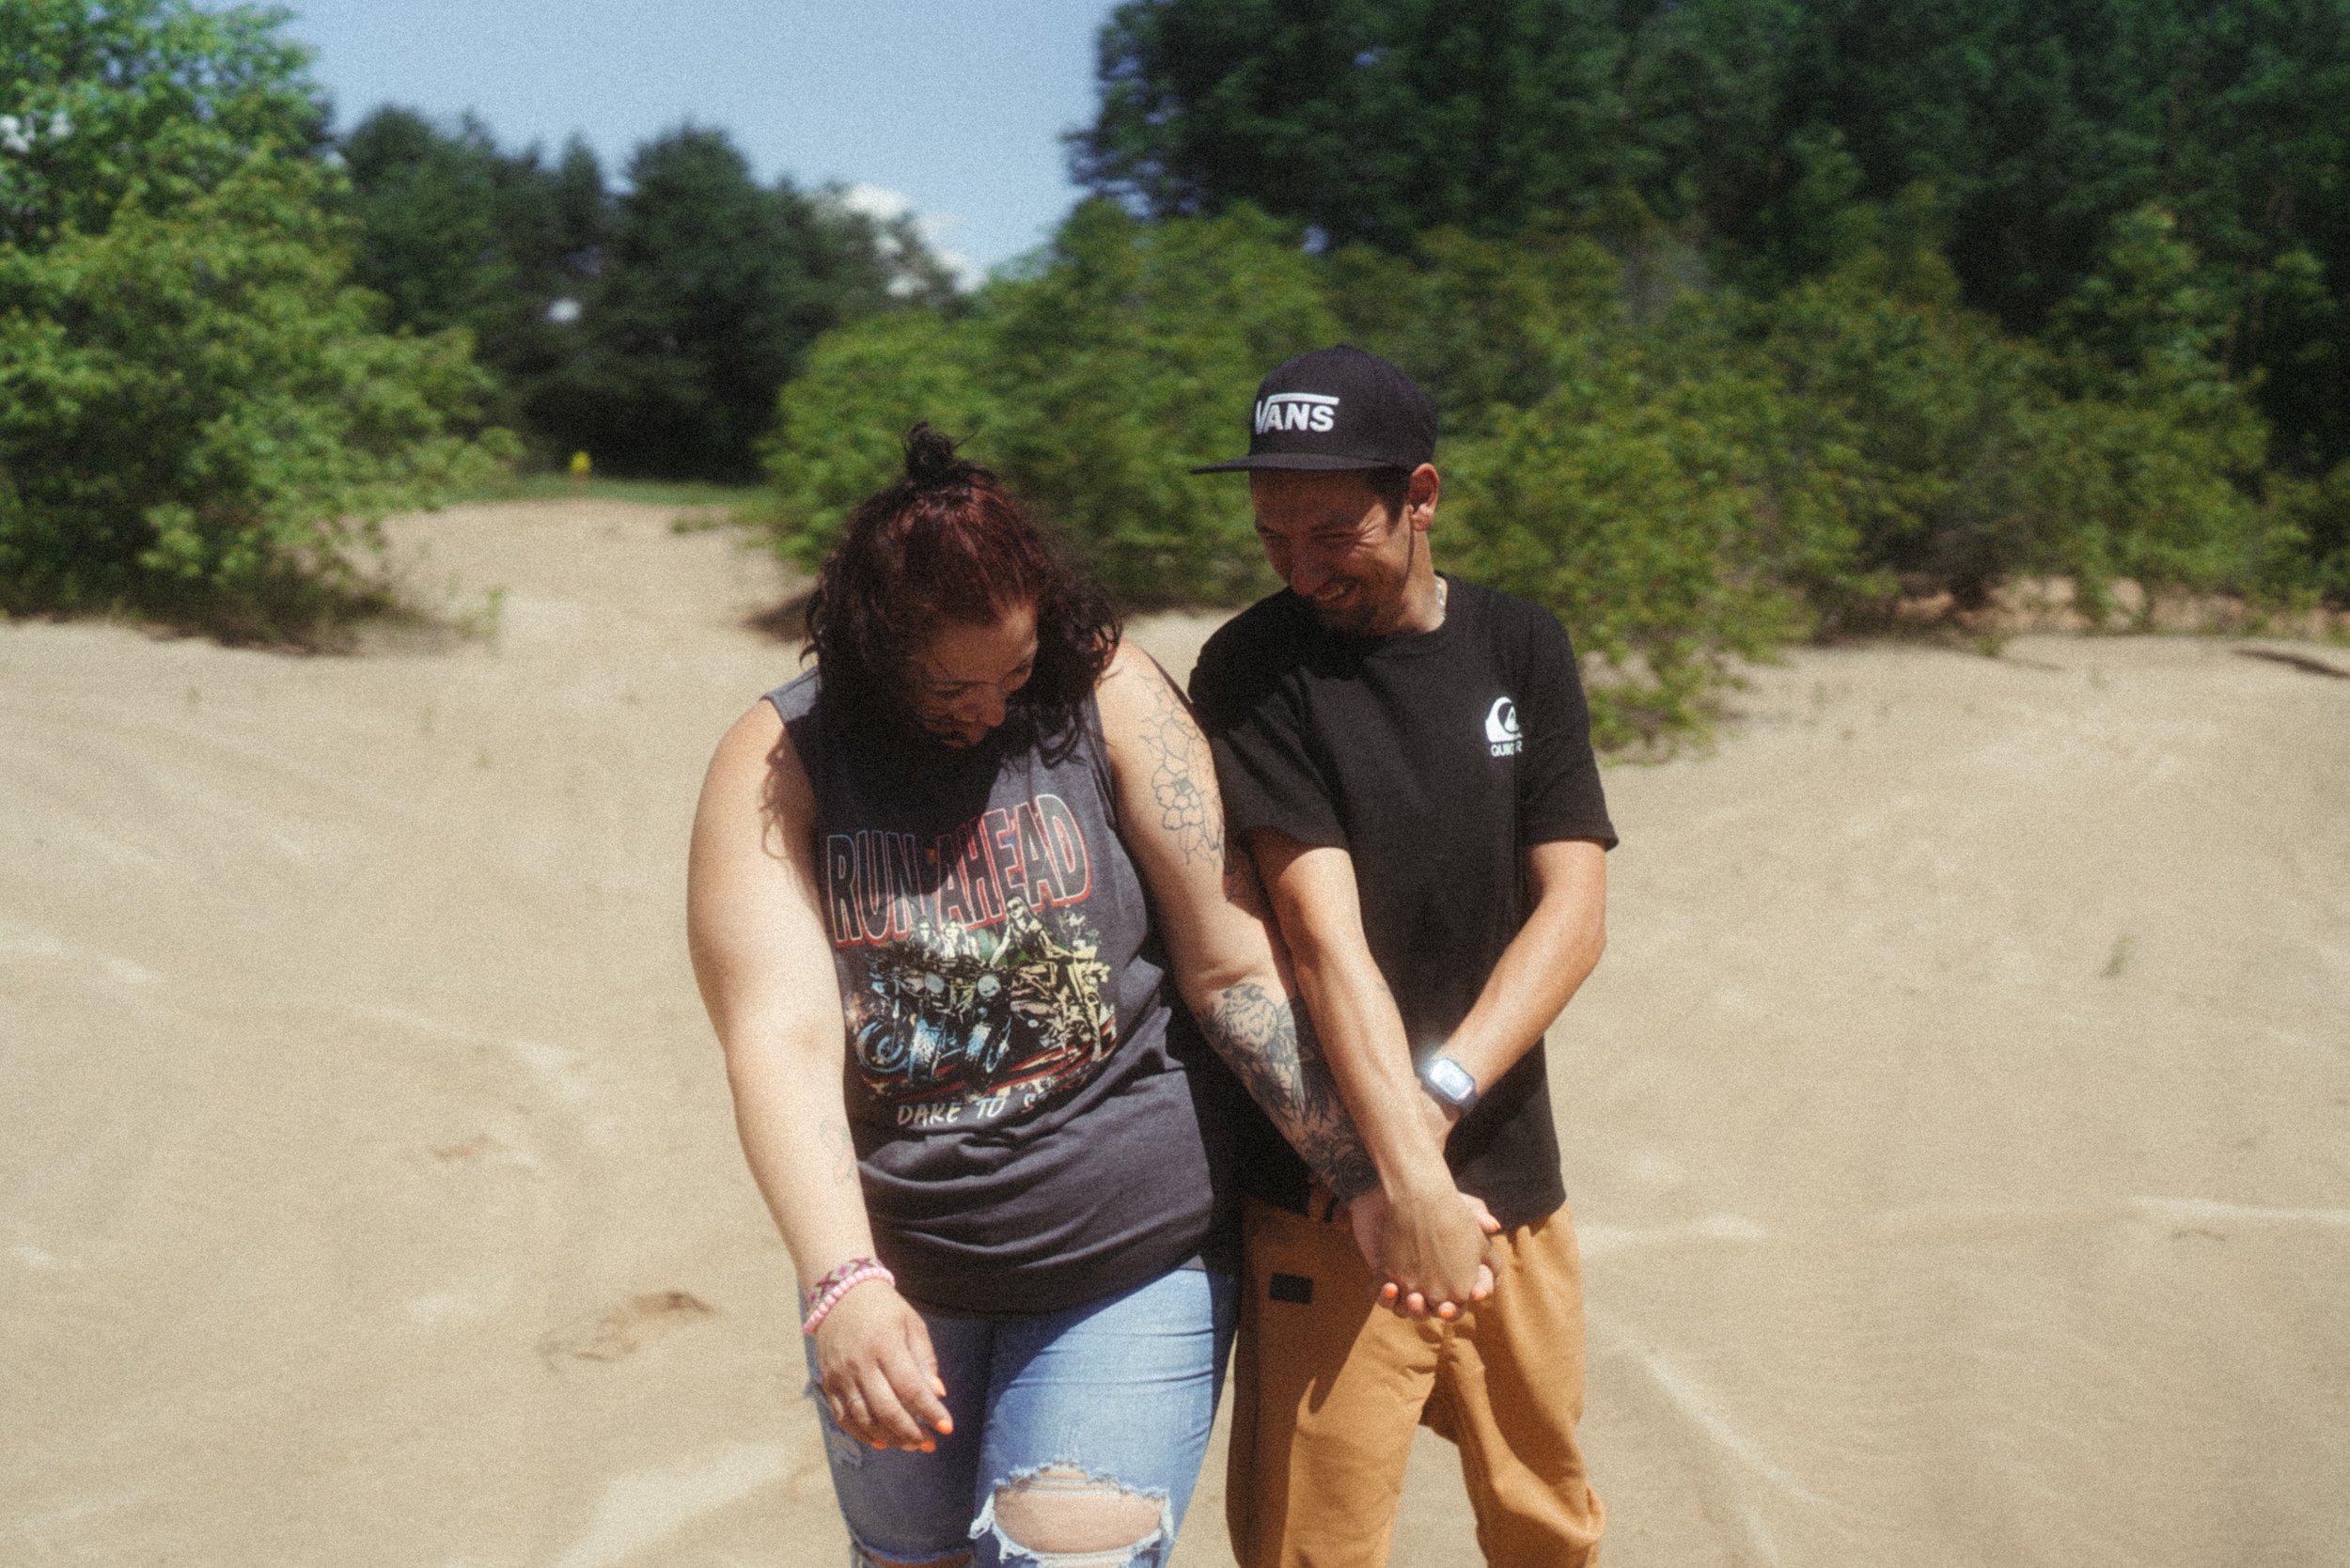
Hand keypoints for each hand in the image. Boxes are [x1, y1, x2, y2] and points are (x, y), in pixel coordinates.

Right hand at [811, 1282, 954, 1451]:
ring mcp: (841, 1376)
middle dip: (911, 1432)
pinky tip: (882, 1442)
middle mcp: (860, 1364)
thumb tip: (938, 1394)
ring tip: (910, 1444)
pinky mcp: (828, 1384)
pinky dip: (863, 1435)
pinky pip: (844, 1418)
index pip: (911, 1388)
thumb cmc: (884, 1309)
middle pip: (887, 1409)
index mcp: (885, 1345)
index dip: (930, 1411)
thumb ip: (925, 1360)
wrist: (840, 1294)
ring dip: (890, 1438)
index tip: (947, 1428)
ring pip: (865, 1419)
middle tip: (929, 1443)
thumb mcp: (912, 1324)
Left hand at [1347, 1186, 1499, 1318]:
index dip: (1477, 1292)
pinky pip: (1385, 1300)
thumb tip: (1493, 1225)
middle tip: (1444, 1308)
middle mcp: (1434, 1283)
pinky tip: (1390, 1286)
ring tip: (1414, 1298)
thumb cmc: (1431, 1202)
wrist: (1395, 1193)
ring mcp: (1408, 1283)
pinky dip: (1387, 1298)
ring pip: (1413, 1311)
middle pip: (1444, 1310)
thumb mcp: (1457, 1204)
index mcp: (1458, 1273)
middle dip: (1446, 1312)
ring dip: (1415, 1310)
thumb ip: (1477, 1213)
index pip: (1473, 1292)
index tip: (1477, 1291)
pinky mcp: (1383, 1279)